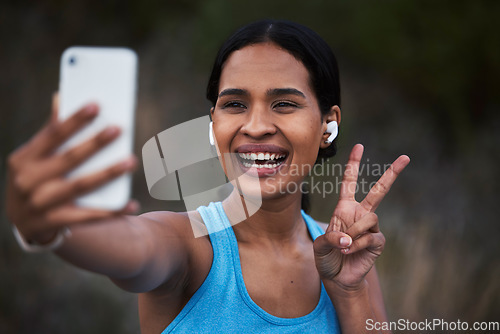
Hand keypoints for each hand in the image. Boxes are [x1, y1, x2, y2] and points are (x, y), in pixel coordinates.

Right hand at [6, 93, 137, 243]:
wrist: (21, 221)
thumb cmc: (34, 177)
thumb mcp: (34, 157)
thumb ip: (50, 132)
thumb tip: (61, 98)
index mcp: (24, 158)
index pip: (52, 135)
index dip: (75, 120)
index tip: (97, 105)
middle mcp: (28, 180)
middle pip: (69, 158)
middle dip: (95, 143)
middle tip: (119, 129)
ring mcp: (40, 204)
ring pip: (80, 186)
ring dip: (108, 173)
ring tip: (131, 161)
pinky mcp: (54, 223)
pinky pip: (88, 217)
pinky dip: (111, 211)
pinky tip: (132, 204)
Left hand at [314, 144, 409, 290]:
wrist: (336, 277)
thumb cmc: (326, 257)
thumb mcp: (320, 245)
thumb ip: (330, 238)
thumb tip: (349, 238)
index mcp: (344, 208)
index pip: (349, 182)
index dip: (353, 164)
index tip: (359, 146)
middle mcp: (360, 214)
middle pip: (379, 191)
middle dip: (392, 174)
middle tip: (406, 157)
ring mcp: (371, 228)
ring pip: (371, 217)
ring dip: (356, 230)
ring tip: (344, 245)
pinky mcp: (378, 242)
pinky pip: (371, 237)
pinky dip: (358, 244)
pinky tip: (350, 251)